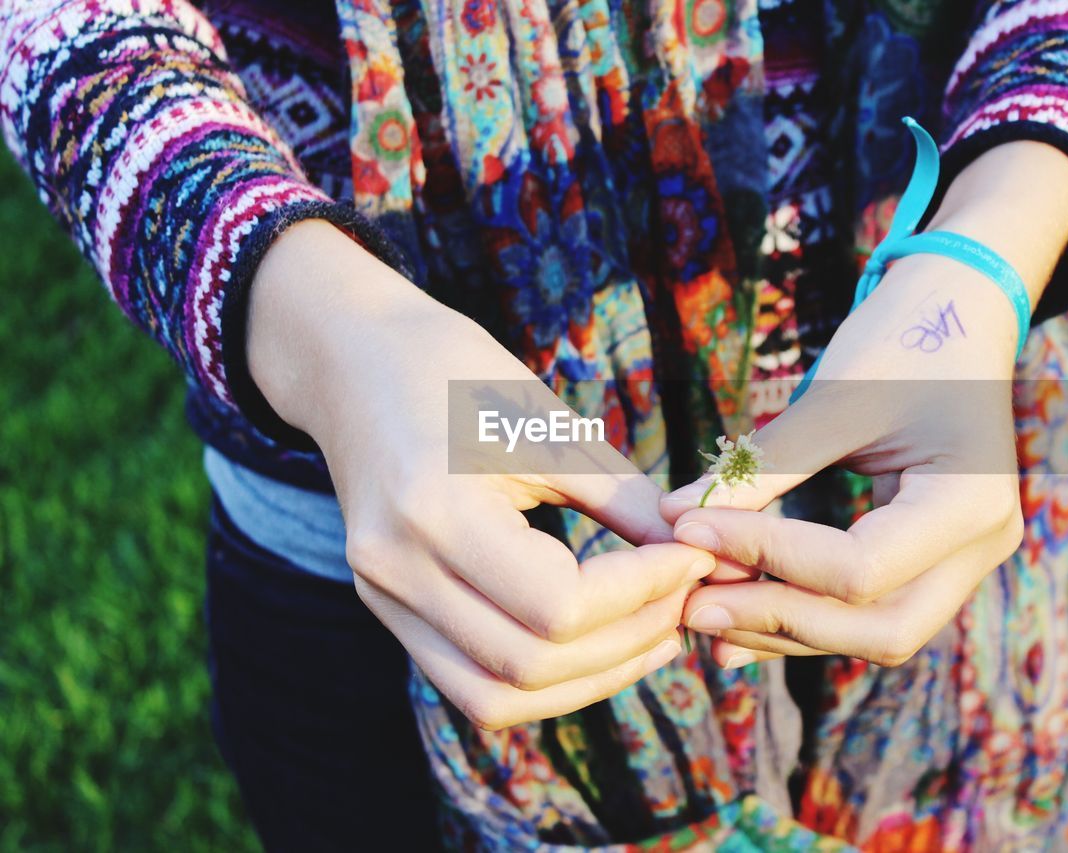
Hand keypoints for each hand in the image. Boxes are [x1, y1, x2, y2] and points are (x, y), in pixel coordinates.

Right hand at [248, 221, 713, 728]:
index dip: (642, 591)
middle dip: (629, 639)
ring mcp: (383, 598)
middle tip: (687, 596)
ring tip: (656, 633)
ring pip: (497, 697)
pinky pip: (470, 683)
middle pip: (530, 663)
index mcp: (430, 509)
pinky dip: (543, 681)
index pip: (557, 605)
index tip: (694, 555)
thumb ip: (622, 496)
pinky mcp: (390, 608)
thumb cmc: (450, 368)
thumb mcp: (544, 419)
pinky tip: (599, 644)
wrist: (350, 359)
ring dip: (590, 679)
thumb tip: (695, 549)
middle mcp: (395, 569)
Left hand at [659, 141, 1067, 669]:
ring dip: (786, 629)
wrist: (960, 313)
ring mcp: (967, 561)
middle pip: (883, 630)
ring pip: (876, 633)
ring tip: (701, 613)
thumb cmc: (901, 340)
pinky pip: (871, 608)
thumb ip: (758, 469)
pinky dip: (806, 613)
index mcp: (969, 502)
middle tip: (693, 607)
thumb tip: (672, 519)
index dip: (766, 556)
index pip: (859, 568)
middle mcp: (982, 546)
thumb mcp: (831, 400)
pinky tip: (738, 611)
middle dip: (781, 622)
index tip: (690, 532)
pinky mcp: (936, 561)